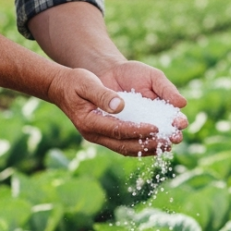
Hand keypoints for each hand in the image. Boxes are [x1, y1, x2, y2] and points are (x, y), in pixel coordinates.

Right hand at [46, 63, 186, 155]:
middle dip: (147, 144)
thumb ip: (102, 94)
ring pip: (126, 149)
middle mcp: (93, 134)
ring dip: (147, 149)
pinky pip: (124, 145)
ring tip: (167, 146)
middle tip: (168, 140)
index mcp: (89, 122)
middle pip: (124, 145)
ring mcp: (98, 137)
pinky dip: (141, 146)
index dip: (138, 129)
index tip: (156, 127)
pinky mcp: (104, 135)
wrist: (63, 87)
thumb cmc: (75, 81)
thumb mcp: (86, 82)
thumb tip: (120, 105)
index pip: (118, 130)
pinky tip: (156, 144)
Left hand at [98, 60, 188, 143]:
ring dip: (155, 143)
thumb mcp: (153, 78)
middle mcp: (153, 122)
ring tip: (159, 143)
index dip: (179, 122)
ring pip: (148, 141)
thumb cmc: (134, 74)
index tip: (181, 123)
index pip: (175, 119)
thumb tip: (183, 103)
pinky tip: (139, 144)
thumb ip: (167, 89)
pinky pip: (129, 143)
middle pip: (165, 133)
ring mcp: (137, 129)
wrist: (108, 74)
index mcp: (164, 110)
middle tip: (175, 137)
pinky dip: (134, 144)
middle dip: (171, 136)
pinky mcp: (121, 133)